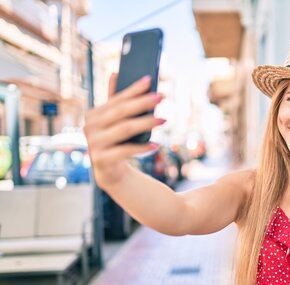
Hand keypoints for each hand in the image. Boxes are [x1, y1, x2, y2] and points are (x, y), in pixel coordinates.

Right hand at [83, 74, 164, 188]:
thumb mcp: (115, 121)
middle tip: (161, 96)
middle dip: (143, 103)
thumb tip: (114, 72)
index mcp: (94, 114)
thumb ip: (114, 100)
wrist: (110, 171)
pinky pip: (125, 151)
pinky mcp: (101, 159)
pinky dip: (141, 148)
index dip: (134, 89)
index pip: (117, 98)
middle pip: (121, 112)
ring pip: (124, 129)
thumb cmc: (116, 141)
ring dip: (146, 123)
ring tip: (163, 119)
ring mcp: (93, 143)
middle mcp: (90, 127)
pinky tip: (156, 145)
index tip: (150, 80)